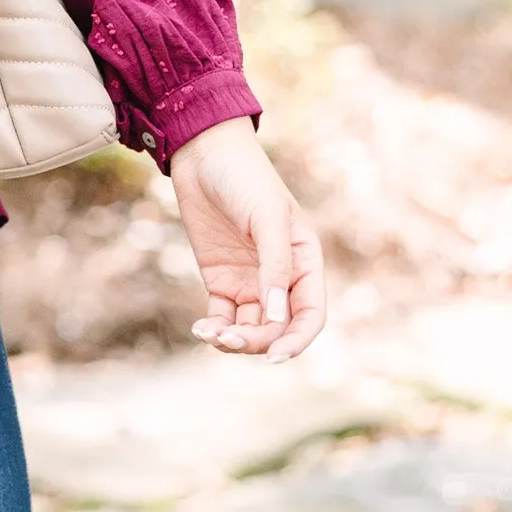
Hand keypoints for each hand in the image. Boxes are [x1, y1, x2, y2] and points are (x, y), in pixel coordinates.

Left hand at [167, 120, 325, 363]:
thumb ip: (275, 266)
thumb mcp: (266, 218)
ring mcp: (250, 281)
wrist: (202, 154)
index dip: (297, 340)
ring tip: (210, 335)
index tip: (274, 357)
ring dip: (233, 341)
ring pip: (249, 328)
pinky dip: (214, 330)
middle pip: (277, 328)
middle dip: (256, 342)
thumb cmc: (244, 178)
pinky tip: (201, 329)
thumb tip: (275, 314)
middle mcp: (281, 277)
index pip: (310, 315)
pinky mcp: (221, 280)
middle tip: (227, 340)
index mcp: (305, 262)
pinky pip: (223, 317)